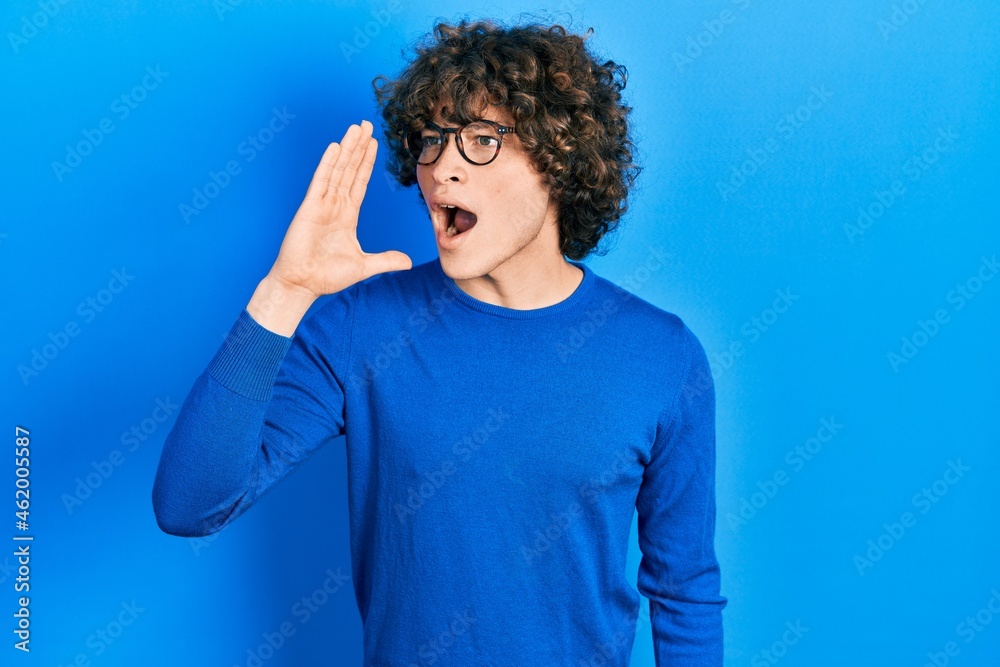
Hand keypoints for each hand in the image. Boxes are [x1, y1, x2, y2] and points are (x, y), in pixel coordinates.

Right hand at [266, 120, 411, 299]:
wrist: (303, 285)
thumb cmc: (327, 276)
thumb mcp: (364, 266)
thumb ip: (386, 260)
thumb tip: (408, 262)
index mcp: (347, 215)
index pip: (360, 182)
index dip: (367, 163)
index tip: (374, 144)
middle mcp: (335, 205)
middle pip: (350, 169)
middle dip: (358, 147)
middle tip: (366, 124)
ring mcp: (322, 205)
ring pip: (338, 170)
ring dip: (347, 149)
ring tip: (356, 128)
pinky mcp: (310, 209)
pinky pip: (321, 182)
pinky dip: (328, 165)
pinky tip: (335, 147)